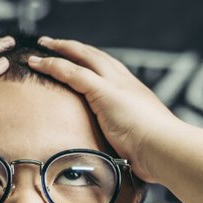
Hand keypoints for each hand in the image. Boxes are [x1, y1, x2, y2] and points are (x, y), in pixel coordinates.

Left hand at [24, 35, 185, 185]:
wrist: (166, 149)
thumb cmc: (157, 154)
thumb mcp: (141, 143)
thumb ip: (130, 143)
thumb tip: (128, 159)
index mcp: (134, 92)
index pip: (109, 69)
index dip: (91, 62)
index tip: (77, 59)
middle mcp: (125, 82)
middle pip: (94, 55)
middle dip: (73, 48)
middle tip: (52, 43)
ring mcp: (115, 84)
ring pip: (81, 57)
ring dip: (58, 50)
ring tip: (40, 47)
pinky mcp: (103, 91)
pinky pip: (71, 72)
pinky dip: (52, 64)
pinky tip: (37, 62)